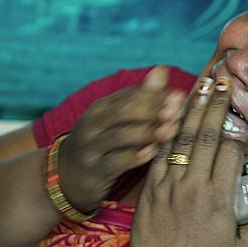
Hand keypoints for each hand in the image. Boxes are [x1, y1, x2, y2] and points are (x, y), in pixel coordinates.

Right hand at [57, 66, 184, 212]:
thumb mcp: (116, 119)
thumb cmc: (103, 143)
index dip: (156, 95)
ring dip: (148, 132)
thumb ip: (140, 98)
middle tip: (177, 110)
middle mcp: (92, 125)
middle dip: (152, 110)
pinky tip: (153, 153)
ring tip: (170, 130)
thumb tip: (163, 69)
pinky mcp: (93, 172)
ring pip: (120, 137)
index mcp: (100, 108)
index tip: (180, 96)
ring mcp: (90, 149)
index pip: (130, 96)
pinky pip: (115, 163)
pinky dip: (135, 157)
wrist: (67, 177)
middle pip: (123, 112)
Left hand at [130, 76, 247, 246]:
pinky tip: (170, 114)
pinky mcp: (149, 189)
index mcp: (220, 200)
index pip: (230, 152)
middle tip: (221, 81)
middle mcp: (194, 187)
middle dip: (215, 104)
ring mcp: (169, 186)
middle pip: (206, 135)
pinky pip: (159, 152)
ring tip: (199, 86)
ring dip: (190, 108)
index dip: (236, 137)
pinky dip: (165, 131)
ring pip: (180, 137)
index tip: (238, 131)